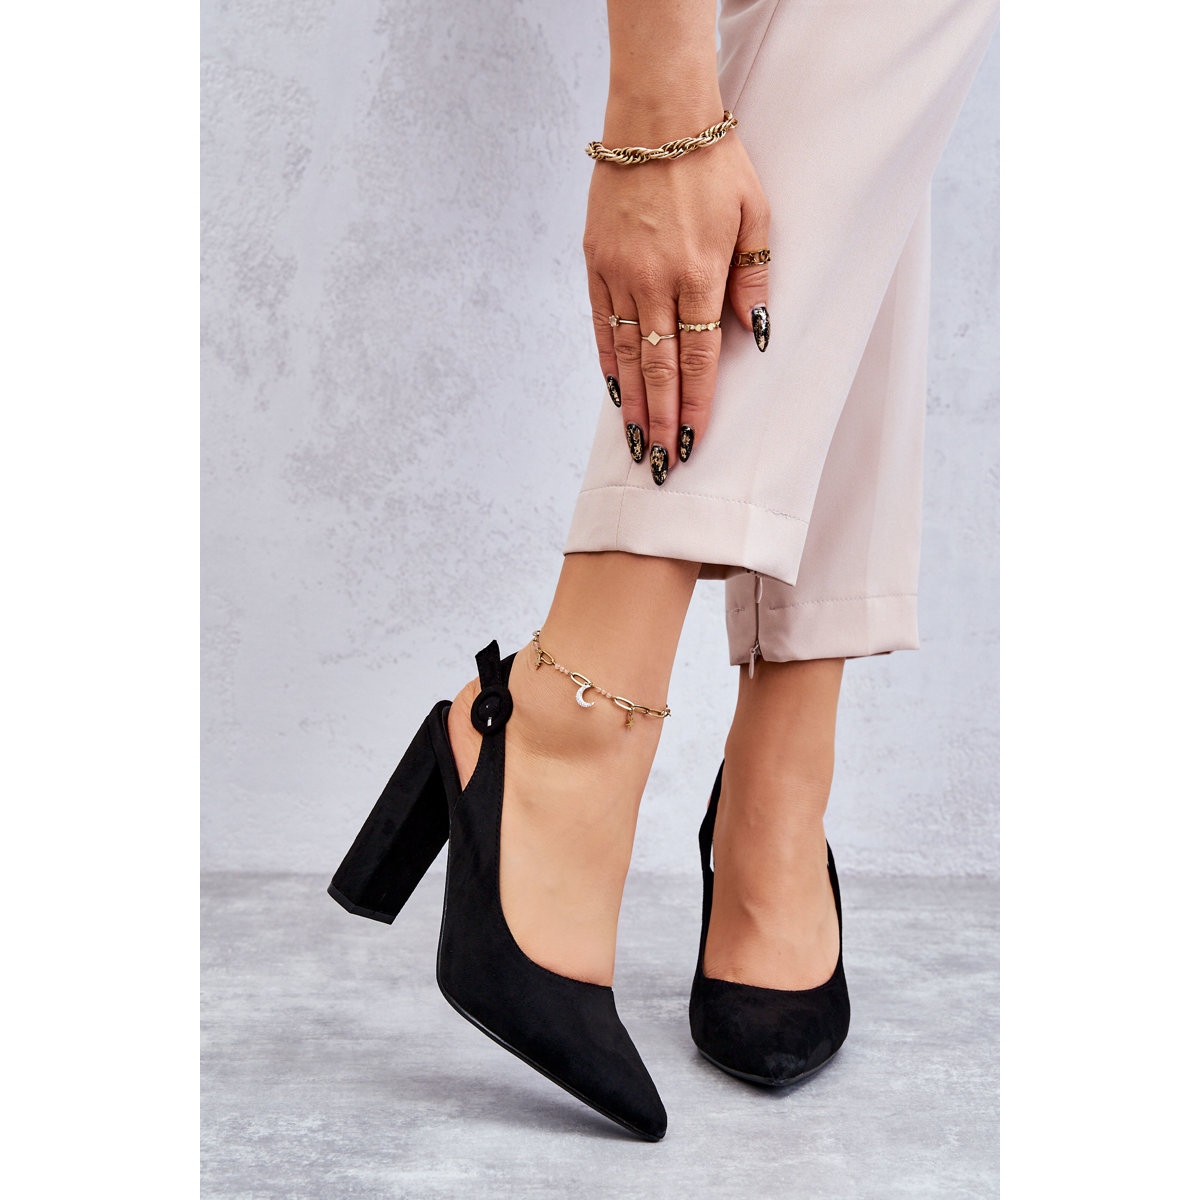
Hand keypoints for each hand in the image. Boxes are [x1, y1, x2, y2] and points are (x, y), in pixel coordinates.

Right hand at [584, 131, 769, 482]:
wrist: (655, 115)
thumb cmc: (713, 162)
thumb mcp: (754, 212)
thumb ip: (752, 275)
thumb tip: (754, 332)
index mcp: (699, 272)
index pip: (698, 356)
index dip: (695, 405)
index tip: (692, 442)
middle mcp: (655, 280)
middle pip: (659, 367)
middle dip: (661, 420)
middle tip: (659, 464)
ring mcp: (620, 272)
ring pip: (627, 353)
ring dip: (633, 403)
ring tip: (636, 442)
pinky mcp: (595, 261)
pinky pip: (601, 323)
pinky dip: (608, 362)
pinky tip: (614, 392)